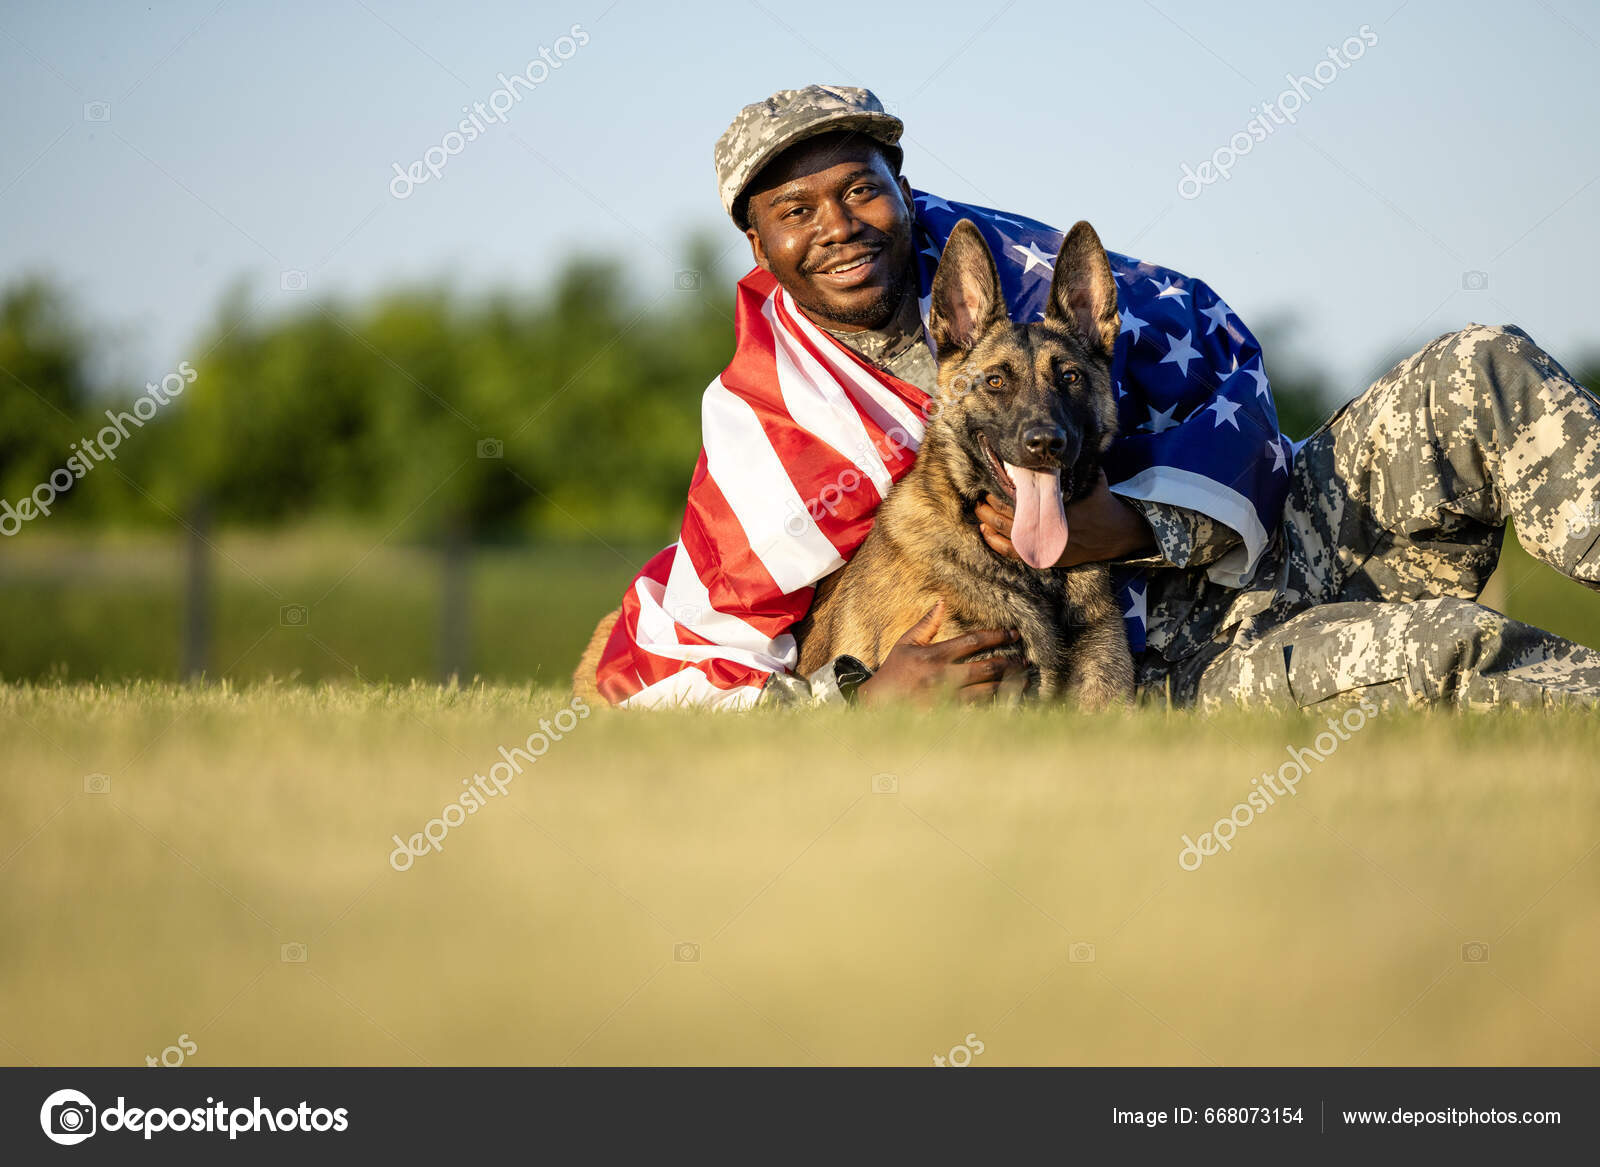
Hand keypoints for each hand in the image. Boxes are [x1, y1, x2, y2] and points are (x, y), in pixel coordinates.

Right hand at [855, 601, 1029, 706]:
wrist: (876, 704)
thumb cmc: (894, 671)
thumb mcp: (906, 643)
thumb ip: (926, 624)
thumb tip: (942, 602)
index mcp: (935, 655)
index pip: (972, 641)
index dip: (996, 636)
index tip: (1013, 634)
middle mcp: (943, 676)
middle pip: (986, 667)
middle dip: (1009, 663)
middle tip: (1025, 660)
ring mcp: (945, 698)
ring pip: (986, 691)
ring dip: (1007, 685)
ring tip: (1023, 680)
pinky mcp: (946, 716)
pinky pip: (977, 710)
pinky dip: (994, 705)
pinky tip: (1008, 702)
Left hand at [976, 470, 1153, 566]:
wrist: (1116, 534)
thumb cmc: (1101, 502)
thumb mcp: (1092, 477)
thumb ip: (1076, 465)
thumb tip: (1062, 446)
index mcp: (1052, 507)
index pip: (1017, 496)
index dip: (1000, 487)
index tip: (990, 477)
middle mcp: (1044, 527)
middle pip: (1006, 514)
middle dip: (989, 502)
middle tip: (978, 491)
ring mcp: (1042, 544)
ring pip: (1004, 533)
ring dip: (987, 520)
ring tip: (978, 507)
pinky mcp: (1042, 557)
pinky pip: (1011, 553)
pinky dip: (995, 542)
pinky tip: (985, 531)